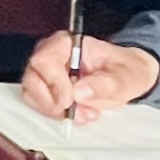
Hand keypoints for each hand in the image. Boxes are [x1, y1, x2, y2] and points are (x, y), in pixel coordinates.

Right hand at [20, 31, 159, 122]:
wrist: (127, 79)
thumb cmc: (127, 71)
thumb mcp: (127, 76)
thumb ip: (106, 83)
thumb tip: (80, 92)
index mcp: (66, 43)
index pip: (44, 60)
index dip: (54, 83)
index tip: (70, 101)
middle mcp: (49, 54)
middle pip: (32, 78)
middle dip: (54, 102)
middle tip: (79, 113)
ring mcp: (44, 72)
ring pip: (31, 93)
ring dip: (54, 110)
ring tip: (83, 115)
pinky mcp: (45, 89)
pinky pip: (37, 103)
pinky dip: (54, 114)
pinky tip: (77, 115)